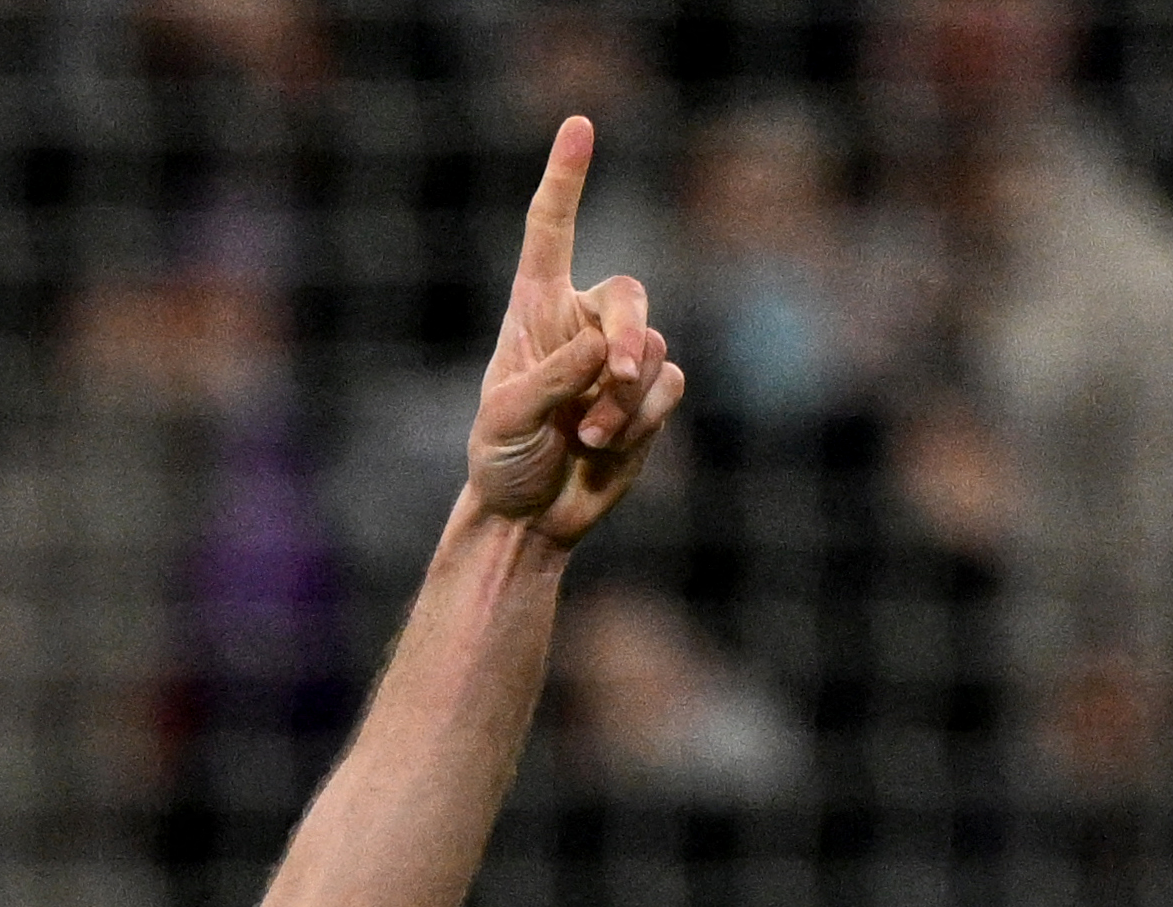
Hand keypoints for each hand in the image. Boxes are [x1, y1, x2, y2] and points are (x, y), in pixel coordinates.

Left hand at [468, 117, 682, 548]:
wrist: (529, 514)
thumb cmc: (503, 458)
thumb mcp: (504, 421)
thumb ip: (549, 380)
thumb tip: (605, 349)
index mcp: (536, 310)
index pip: (551, 233)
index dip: (566, 179)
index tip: (579, 126)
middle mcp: (583, 323)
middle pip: (630, 295)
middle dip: (629, 336)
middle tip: (616, 375)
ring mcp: (621, 358)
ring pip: (652, 353)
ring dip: (623, 402)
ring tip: (587, 439)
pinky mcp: (650, 396)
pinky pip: (668, 389)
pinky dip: (640, 421)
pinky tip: (606, 448)